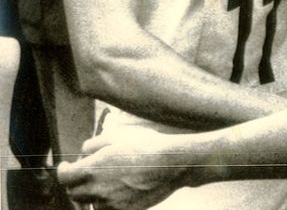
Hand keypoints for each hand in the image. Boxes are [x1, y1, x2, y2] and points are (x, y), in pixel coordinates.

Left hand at [58, 132, 189, 209]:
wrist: (171, 163)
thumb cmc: (146, 145)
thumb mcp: (117, 135)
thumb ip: (93, 144)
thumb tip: (84, 153)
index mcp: (92, 168)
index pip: (64, 177)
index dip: (62, 170)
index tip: (66, 166)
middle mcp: (97, 189)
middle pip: (74, 193)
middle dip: (76, 183)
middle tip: (86, 174)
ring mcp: (111, 203)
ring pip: (90, 204)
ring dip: (92, 195)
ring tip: (105, 183)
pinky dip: (108, 202)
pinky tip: (119, 190)